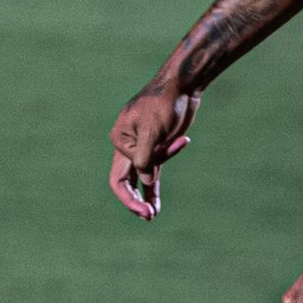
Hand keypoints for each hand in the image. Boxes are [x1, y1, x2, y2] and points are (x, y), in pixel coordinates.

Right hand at [108, 85, 198, 220]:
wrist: (183, 86)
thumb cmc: (164, 103)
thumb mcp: (153, 131)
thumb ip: (146, 157)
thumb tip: (145, 181)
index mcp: (120, 139)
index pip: (120, 177)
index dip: (130, 197)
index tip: (146, 210)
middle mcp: (127, 144)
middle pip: (126, 179)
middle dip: (135, 200)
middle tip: (149, 216)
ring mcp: (143, 146)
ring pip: (140, 177)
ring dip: (146, 195)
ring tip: (152, 215)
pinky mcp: (158, 146)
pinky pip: (154, 169)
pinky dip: (155, 184)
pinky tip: (156, 201)